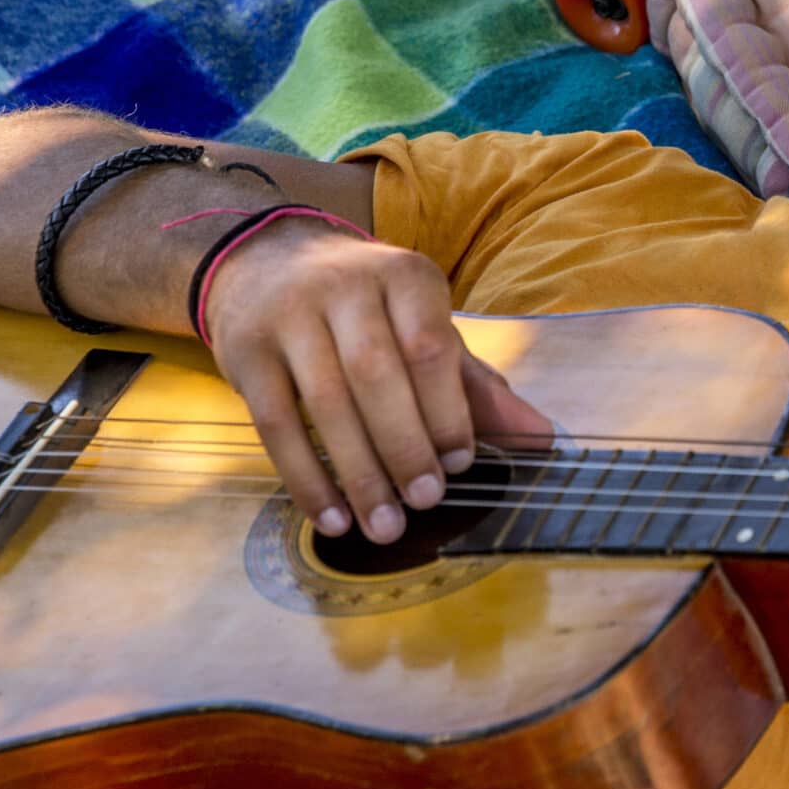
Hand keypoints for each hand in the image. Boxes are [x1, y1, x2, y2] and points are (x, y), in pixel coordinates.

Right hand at [201, 219, 553, 541]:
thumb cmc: (367, 310)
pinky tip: (332, 517)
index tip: (461, 463)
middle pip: (376, 374)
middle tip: (426, 501)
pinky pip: (275, 423)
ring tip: (384, 525)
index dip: (447, 408)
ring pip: (326, 402)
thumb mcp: (424, 327)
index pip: (429, 344)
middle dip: (404, 445)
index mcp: (404, 276)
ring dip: (358, 473)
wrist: (268, 263)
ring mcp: (289, 315)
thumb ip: (477, 386)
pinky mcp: (246, 351)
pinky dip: (306, 478)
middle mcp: (344, 286)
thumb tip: (542, 439)